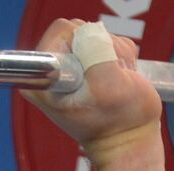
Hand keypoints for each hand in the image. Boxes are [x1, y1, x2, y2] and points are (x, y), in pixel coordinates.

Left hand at [24, 19, 163, 168]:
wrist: (130, 139)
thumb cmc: (118, 122)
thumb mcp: (108, 87)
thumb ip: (95, 53)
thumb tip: (90, 34)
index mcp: (43, 77)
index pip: (63, 31)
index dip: (86, 46)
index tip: (91, 77)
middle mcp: (52, 69)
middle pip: (80, 28)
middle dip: (102, 48)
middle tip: (108, 79)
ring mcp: (71, 65)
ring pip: (97, 33)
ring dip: (115, 54)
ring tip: (114, 83)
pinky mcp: (89, 63)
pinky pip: (109, 40)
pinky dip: (122, 56)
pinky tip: (118, 79)